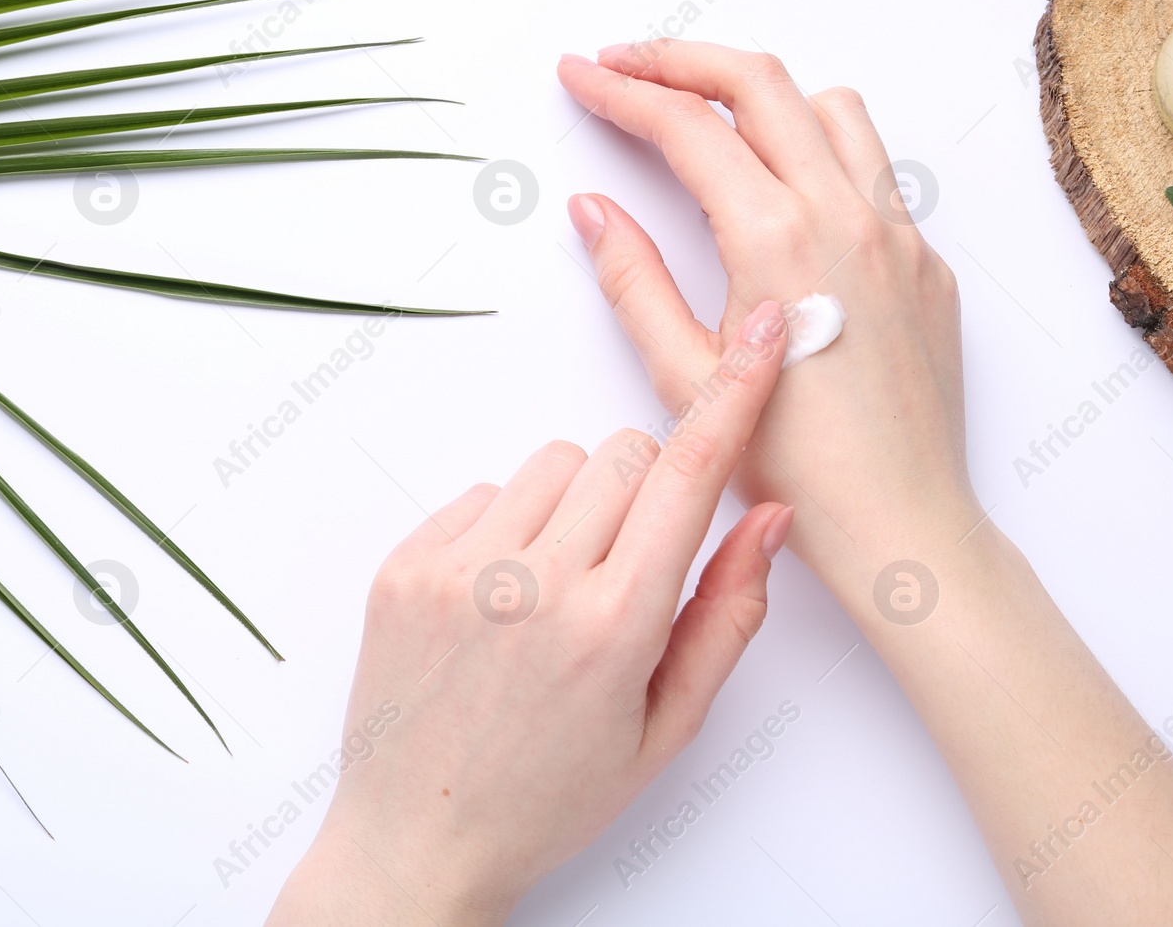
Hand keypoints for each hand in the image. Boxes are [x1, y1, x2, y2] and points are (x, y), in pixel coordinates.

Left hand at [268, 304, 793, 926]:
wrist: (417, 838)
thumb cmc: (548, 796)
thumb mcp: (666, 727)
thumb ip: (728, 615)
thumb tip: (767, 517)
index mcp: (614, 626)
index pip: (689, 474)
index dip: (735, 394)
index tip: (762, 334)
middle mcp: (534, 585)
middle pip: (624, 452)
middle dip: (645, 491)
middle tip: (627, 567)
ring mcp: (459, 570)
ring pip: (556, 461)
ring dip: (576, 504)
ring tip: (557, 587)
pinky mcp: (405, 564)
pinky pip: (485, 489)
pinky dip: (507, 525)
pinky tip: (502, 599)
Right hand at [557, 40, 975, 586]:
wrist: (899, 522)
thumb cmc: (793, 471)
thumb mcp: (685, 377)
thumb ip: (632, 279)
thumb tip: (592, 209)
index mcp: (777, 239)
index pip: (687, 126)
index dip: (622, 92)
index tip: (582, 77)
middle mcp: (846, 215)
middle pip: (760, 82)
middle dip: (683, 59)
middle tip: (627, 66)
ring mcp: (897, 233)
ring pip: (831, 109)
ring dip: (765, 95)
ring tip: (710, 119)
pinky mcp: (926, 263)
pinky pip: (874, 172)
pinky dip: (821, 156)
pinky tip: (785, 202)